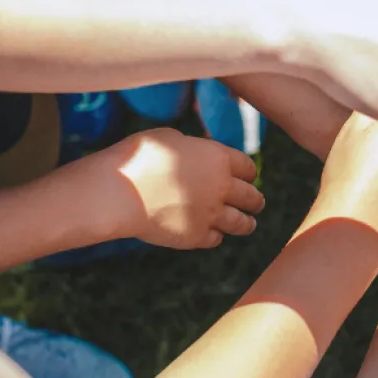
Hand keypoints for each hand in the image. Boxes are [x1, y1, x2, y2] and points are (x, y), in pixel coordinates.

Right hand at [88, 129, 263, 248]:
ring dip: (247, 223)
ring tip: (249, 224)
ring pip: (242, 223)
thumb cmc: (139, 157)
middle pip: (251, 196)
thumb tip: (199, 154)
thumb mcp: (172, 138)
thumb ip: (194, 149)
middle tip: (257, 202)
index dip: (248, 173)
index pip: (248, 168)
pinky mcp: (195, 236)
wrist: (120, 190)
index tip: (248, 177)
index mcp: (219, 158)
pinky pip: (215, 239)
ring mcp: (211, 214)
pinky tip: (214, 234)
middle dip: (255, 199)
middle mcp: (221, 187)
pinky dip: (216, 236)